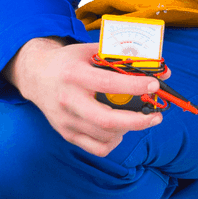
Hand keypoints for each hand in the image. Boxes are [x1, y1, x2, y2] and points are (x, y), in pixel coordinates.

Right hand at [6, 39, 170, 157]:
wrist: (36, 75)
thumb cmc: (70, 61)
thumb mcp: (91, 50)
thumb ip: (123, 57)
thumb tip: (161, 69)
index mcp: (74, 75)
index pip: (107, 83)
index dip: (134, 85)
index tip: (154, 84)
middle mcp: (68, 100)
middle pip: (106, 120)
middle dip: (137, 121)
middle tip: (156, 117)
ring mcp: (66, 120)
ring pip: (105, 136)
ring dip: (128, 129)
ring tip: (136, 118)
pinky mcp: (66, 133)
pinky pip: (96, 148)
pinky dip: (114, 141)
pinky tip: (119, 129)